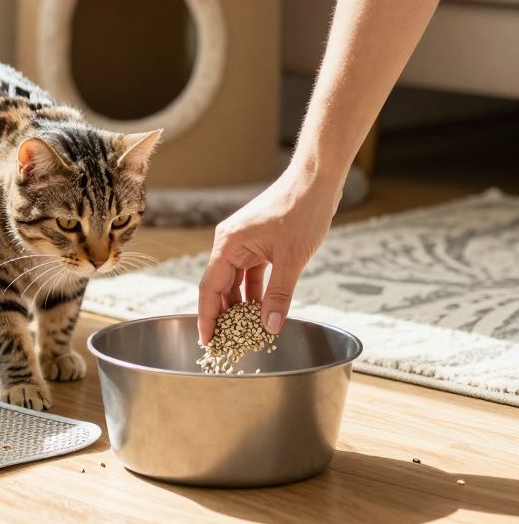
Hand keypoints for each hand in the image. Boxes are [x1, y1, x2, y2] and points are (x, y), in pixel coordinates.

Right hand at [197, 167, 341, 344]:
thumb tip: (269, 327)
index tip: (206, 341)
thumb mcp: (292, 259)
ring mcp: (243, 243)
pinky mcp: (257, 242)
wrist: (316, 181)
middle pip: (220, 286)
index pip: (210, 288)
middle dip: (223, 315)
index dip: (207, 317)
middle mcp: (229, 244)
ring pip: (236, 281)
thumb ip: (279, 295)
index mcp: (228, 245)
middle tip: (226, 343)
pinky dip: (255, 291)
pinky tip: (262, 309)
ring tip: (244, 331)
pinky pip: (250, 273)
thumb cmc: (302, 212)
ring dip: (241, 304)